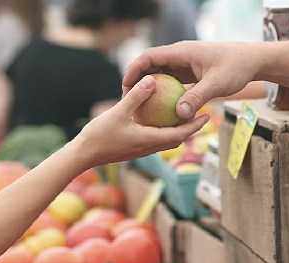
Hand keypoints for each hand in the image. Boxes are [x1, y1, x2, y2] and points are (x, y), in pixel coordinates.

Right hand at [71, 75, 209, 168]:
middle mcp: (149, 147)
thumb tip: (151, 80)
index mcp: (150, 140)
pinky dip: (162, 130)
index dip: (195, 126)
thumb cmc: (99, 136)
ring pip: (166, 140)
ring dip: (177, 130)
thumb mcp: (118, 112)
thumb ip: (136, 97)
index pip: (180, 134)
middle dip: (190, 128)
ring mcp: (141, 150)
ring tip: (184, 115)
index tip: (207, 116)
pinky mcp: (133, 148)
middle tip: (201, 114)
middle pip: (176, 138)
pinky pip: (154, 139)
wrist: (82, 156)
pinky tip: (157, 118)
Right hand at [123, 41, 264, 119]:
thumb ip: (197, 97)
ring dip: (150, 89)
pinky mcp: (191, 74)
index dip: (134, 70)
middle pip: (151, 66)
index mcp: (182, 52)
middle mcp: (180, 56)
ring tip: (140, 108)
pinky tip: (161, 112)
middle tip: (128, 101)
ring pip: (161, 75)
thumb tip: (179, 114)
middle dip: (138, 82)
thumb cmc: (237, 67)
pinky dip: (165, 94)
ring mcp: (185, 65)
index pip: (149, 56)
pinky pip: (172, 83)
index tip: (125, 86)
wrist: (253, 61)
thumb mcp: (217, 83)